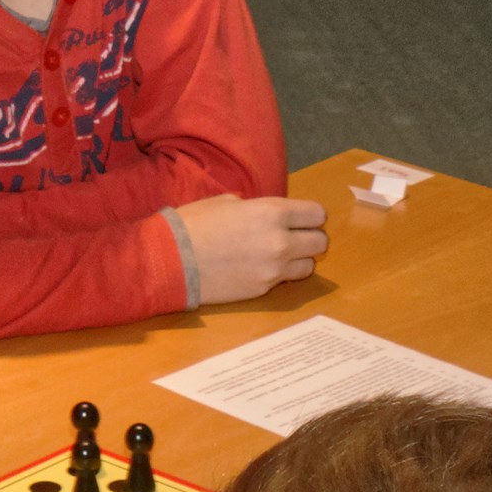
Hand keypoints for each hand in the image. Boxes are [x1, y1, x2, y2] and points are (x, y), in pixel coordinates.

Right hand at [174, 194, 326, 304]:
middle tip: (294, 237)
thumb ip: (257, 208)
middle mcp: (280, 241)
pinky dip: (280, 275)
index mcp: (272, 212)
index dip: (310, 216)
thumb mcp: (227, 201)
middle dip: (310, 237)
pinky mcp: (263, 290)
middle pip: (320, 242)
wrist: (171, 261)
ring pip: (309, 265)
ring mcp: (274, 269)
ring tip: (279, 255)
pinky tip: (260, 268)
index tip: (300, 218)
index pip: (317, 214)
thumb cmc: (194, 225)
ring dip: (299, 259)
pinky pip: (286, 281)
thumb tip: (268, 215)